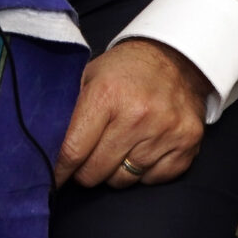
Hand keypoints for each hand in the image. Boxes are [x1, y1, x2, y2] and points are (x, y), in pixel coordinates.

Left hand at [55, 38, 210, 189]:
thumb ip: (73, 112)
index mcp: (107, 95)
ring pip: (124, 180)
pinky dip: (144, 172)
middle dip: (87, 170)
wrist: (177, 58)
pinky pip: (153, 180)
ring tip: (118, 149)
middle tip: (89, 159)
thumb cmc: (127, 69)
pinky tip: (142, 150)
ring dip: (115, 171)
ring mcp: (165, 131)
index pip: (74, 151)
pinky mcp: (186, 144)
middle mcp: (137, 115)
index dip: (60, 170)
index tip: (54, 179)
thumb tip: (50, 149)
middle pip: (96, 172)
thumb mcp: (91, 76)